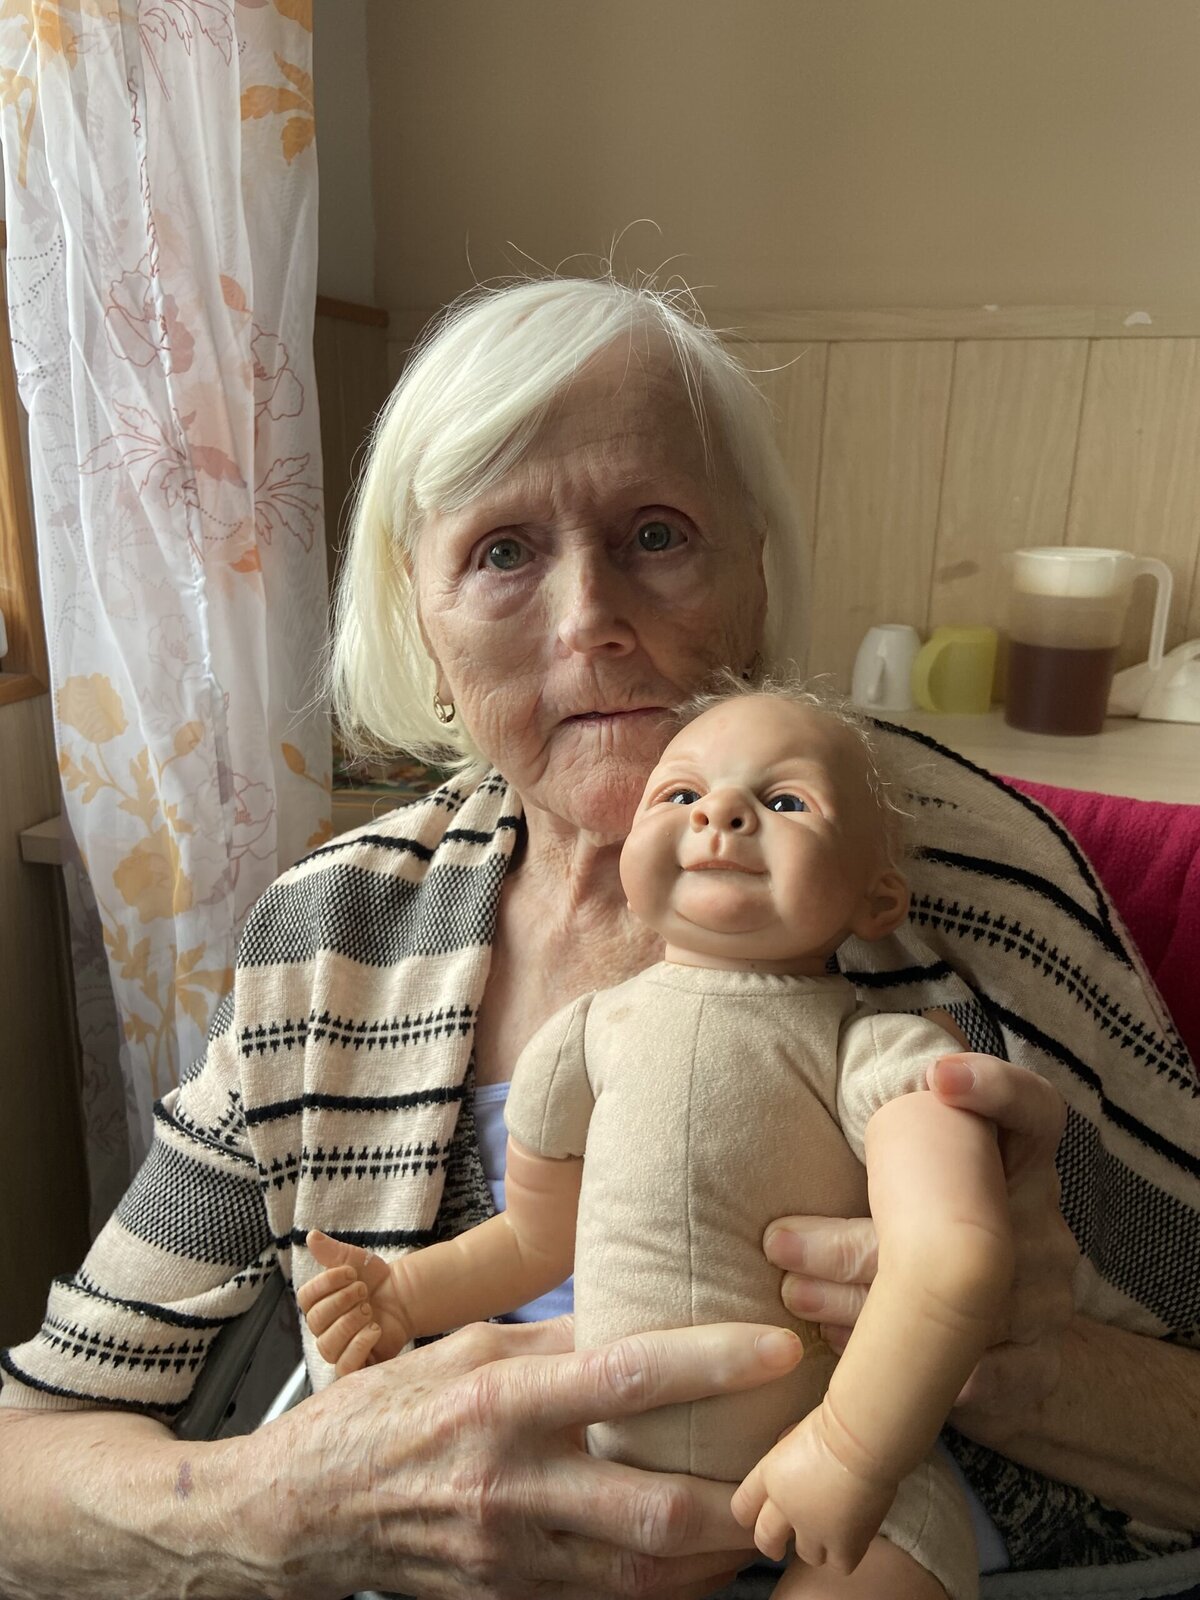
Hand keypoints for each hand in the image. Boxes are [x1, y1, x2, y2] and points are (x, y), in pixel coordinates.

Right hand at [251, 1315, 801, 1599]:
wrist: (302, 1515)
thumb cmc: (385, 1414)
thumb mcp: (464, 1349)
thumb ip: (555, 1337)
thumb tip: (642, 1313)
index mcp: (499, 1400)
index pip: (623, 1378)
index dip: (709, 1365)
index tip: (779, 1347)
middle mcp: (510, 1485)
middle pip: (654, 1512)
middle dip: (743, 1501)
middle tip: (804, 1468)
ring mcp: (511, 1559)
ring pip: (645, 1577)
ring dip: (721, 1556)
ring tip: (773, 1518)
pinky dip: (666, 1586)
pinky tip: (704, 1560)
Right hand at [298, 1229, 413, 1372]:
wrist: (405, 1297)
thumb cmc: (376, 1280)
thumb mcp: (355, 1260)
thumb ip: (332, 1251)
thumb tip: (311, 1236)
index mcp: (318, 1304)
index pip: (305, 1298)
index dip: (326, 1284)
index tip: (351, 1272)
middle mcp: (323, 1329)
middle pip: (315, 1322)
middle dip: (341, 1301)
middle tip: (363, 1291)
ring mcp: (338, 1349)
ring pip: (328, 1346)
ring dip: (349, 1323)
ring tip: (369, 1310)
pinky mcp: (357, 1364)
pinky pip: (345, 1368)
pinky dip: (359, 1347)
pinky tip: (374, 1330)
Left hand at [731, 1407, 893, 1574]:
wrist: (863, 1437)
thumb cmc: (834, 1420)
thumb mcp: (797, 1432)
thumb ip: (788, 1453)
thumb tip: (789, 1453)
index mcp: (770, 1475)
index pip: (743, 1505)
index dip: (748, 1515)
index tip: (755, 1517)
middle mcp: (785, 1506)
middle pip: (765, 1538)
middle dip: (770, 1544)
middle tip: (778, 1546)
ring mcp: (813, 1529)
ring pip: (806, 1554)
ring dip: (815, 1546)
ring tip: (826, 1535)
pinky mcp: (843, 1543)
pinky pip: (839, 1564)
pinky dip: (845, 1555)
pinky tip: (852, 1538)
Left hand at [764, 1054, 1078, 1441]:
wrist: (1001, 1338)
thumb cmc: (932, 1230)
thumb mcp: (917, 1180)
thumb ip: (886, 1155)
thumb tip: (782, 1201)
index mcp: (1019, 1159)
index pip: (1032, 1109)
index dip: (995, 1087)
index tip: (935, 1078)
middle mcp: (1041, 1223)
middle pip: (958, 1225)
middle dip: (856, 1240)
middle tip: (780, 1244)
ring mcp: (1047, 1296)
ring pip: (957, 1302)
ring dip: (863, 1306)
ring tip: (795, 1295)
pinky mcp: (1039, 1362)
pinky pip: (989, 1372)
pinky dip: (926, 1372)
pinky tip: (862, 1361)